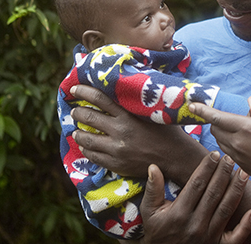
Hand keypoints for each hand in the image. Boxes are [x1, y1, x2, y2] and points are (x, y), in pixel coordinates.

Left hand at [70, 84, 200, 179]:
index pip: (100, 99)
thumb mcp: (152, 111)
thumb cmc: (167, 131)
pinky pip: (94, 156)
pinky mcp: (117, 164)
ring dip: (78, 133)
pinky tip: (85, 146)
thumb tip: (121, 85)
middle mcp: (121, 131)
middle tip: (74, 110)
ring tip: (75, 130)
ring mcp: (117, 150)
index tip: (74, 89)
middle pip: (90, 118)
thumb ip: (135, 102)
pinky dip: (86, 150)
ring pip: (87, 140)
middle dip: (78, 113)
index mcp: (129, 115)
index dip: (84, 92)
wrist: (176, 157)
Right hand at [140, 151, 250, 243]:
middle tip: (230, 158)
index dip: (207, 168)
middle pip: (214, 193)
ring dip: (236, 190)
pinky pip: (235, 238)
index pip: (197, 184)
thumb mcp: (149, 212)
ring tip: (244, 173)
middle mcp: (195, 224)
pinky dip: (246, 226)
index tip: (214, 154)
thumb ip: (153, 190)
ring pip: (226, 209)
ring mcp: (209, 237)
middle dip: (223, 173)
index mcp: (179, 213)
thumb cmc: (157, 233)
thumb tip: (153, 167)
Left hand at [189, 97, 250, 193]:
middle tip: (225, 116)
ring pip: (220, 141)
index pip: (216, 117)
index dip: (202, 110)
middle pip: (215, 129)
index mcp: (246, 128)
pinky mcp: (241, 167)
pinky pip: (228, 152)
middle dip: (215, 121)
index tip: (191, 104)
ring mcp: (238, 157)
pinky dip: (229, 144)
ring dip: (222, 133)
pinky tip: (244, 143)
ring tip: (238, 129)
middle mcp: (238, 142)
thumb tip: (250, 102)